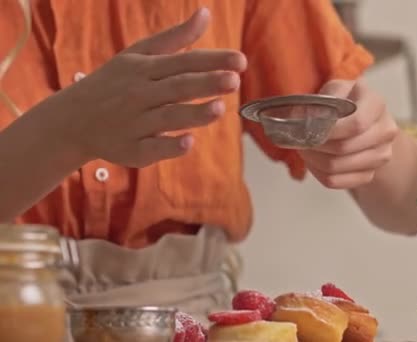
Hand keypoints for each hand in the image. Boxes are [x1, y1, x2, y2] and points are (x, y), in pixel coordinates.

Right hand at [32, 8, 245, 167]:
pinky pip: (151, 148)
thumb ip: (176, 38)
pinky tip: (188, 142)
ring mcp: (135, 123)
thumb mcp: (139, 55)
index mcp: (144, 68)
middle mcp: (140, 94)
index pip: (183, 62)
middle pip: (177, 88)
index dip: (211, 61)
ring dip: (193, 114)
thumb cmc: (114, 83)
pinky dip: (168, 146)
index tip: (239, 60)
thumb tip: (205, 13)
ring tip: (219, 109)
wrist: (72, 120)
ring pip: (167, 118)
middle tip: (234, 80)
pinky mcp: (131, 150)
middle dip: (205, 83)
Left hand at [299, 80, 398, 188]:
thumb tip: (298, 120)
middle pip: (344, 147)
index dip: (330, 131)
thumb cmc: (345, 104)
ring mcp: (381, 155)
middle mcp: (385, 130)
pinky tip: (314, 162)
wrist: (365, 123)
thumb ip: (319, 103)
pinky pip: (336, 181)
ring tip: (306, 149)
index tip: (310, 130)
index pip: (356, 124)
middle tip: (301, 140)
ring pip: (337, 167)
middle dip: (315, 145)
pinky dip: (319, 173)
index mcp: (376, 104)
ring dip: (314, 160)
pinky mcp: (370, 174)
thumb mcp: (334, 91)